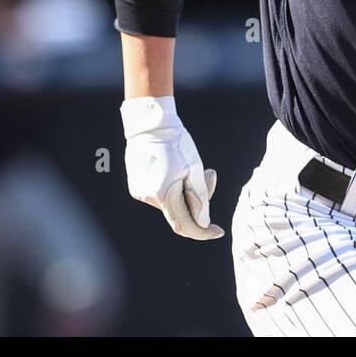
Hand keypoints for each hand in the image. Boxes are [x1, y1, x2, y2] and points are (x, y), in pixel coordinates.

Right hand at [121, 95, 223, 240]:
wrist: (150, 124)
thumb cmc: (176, 143)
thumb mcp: (195, 168)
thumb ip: (200, 197)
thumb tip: (203, 222)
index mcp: (164, 194)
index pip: (185, 225)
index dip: (203, 232)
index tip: (218, 232)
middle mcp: (148, 197)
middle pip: (180, 212)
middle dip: (198, 201)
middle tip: (209, 174)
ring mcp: (140, 192)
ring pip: (170, 203)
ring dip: (185, 192)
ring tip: (189, 166)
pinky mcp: (137, 186)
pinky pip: (161, 195)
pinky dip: (173, 188)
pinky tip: (174, 167)